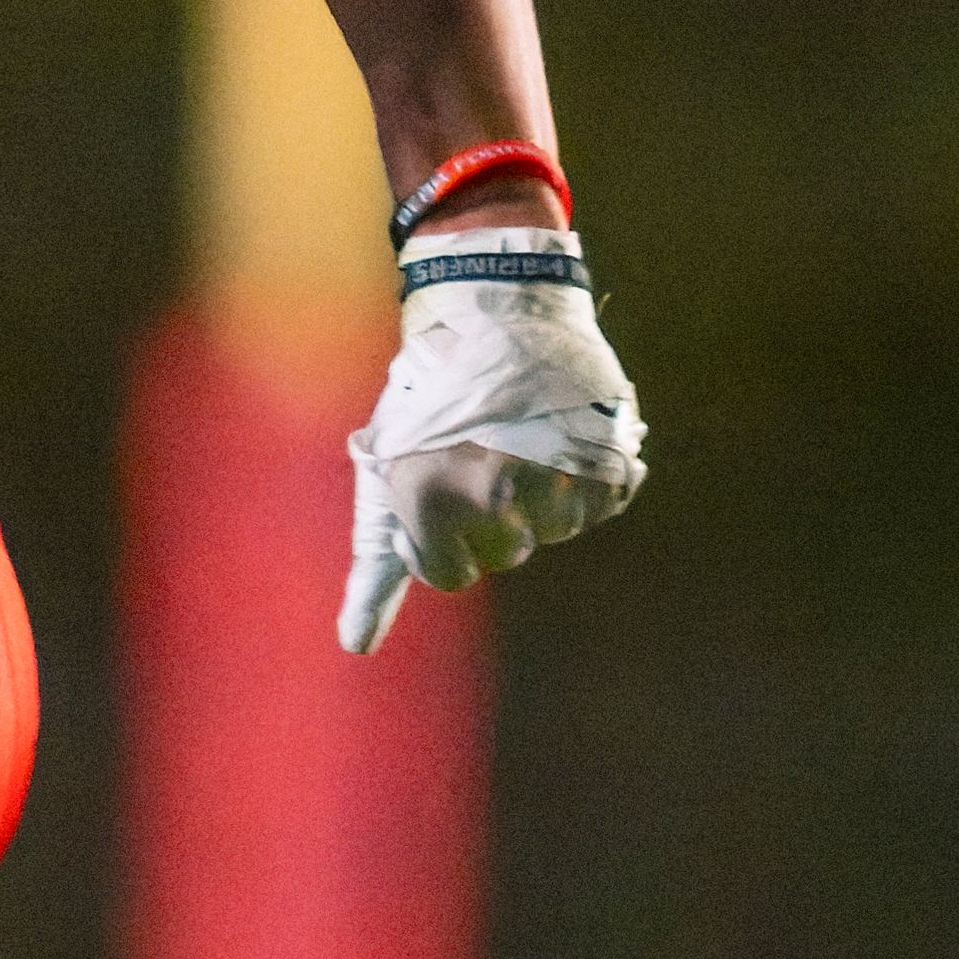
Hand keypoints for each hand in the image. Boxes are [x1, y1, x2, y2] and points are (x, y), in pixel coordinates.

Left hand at [339, 229, 646, 653]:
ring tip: (518, 437)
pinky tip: (558, 434)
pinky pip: (599, 505)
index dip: (444, 540)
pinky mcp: (605, 458)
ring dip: (541, 497)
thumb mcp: (387, 474)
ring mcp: (554, 476)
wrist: (492, 311)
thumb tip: (353, 647)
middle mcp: (493, 494)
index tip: (439, 492)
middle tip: (479, 455)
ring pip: (556, 532)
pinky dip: (584, 479)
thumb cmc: (427, 400)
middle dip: (492, 518)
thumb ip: (377, 567)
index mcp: (431, 500)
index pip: (450, 577)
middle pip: (506, 555)